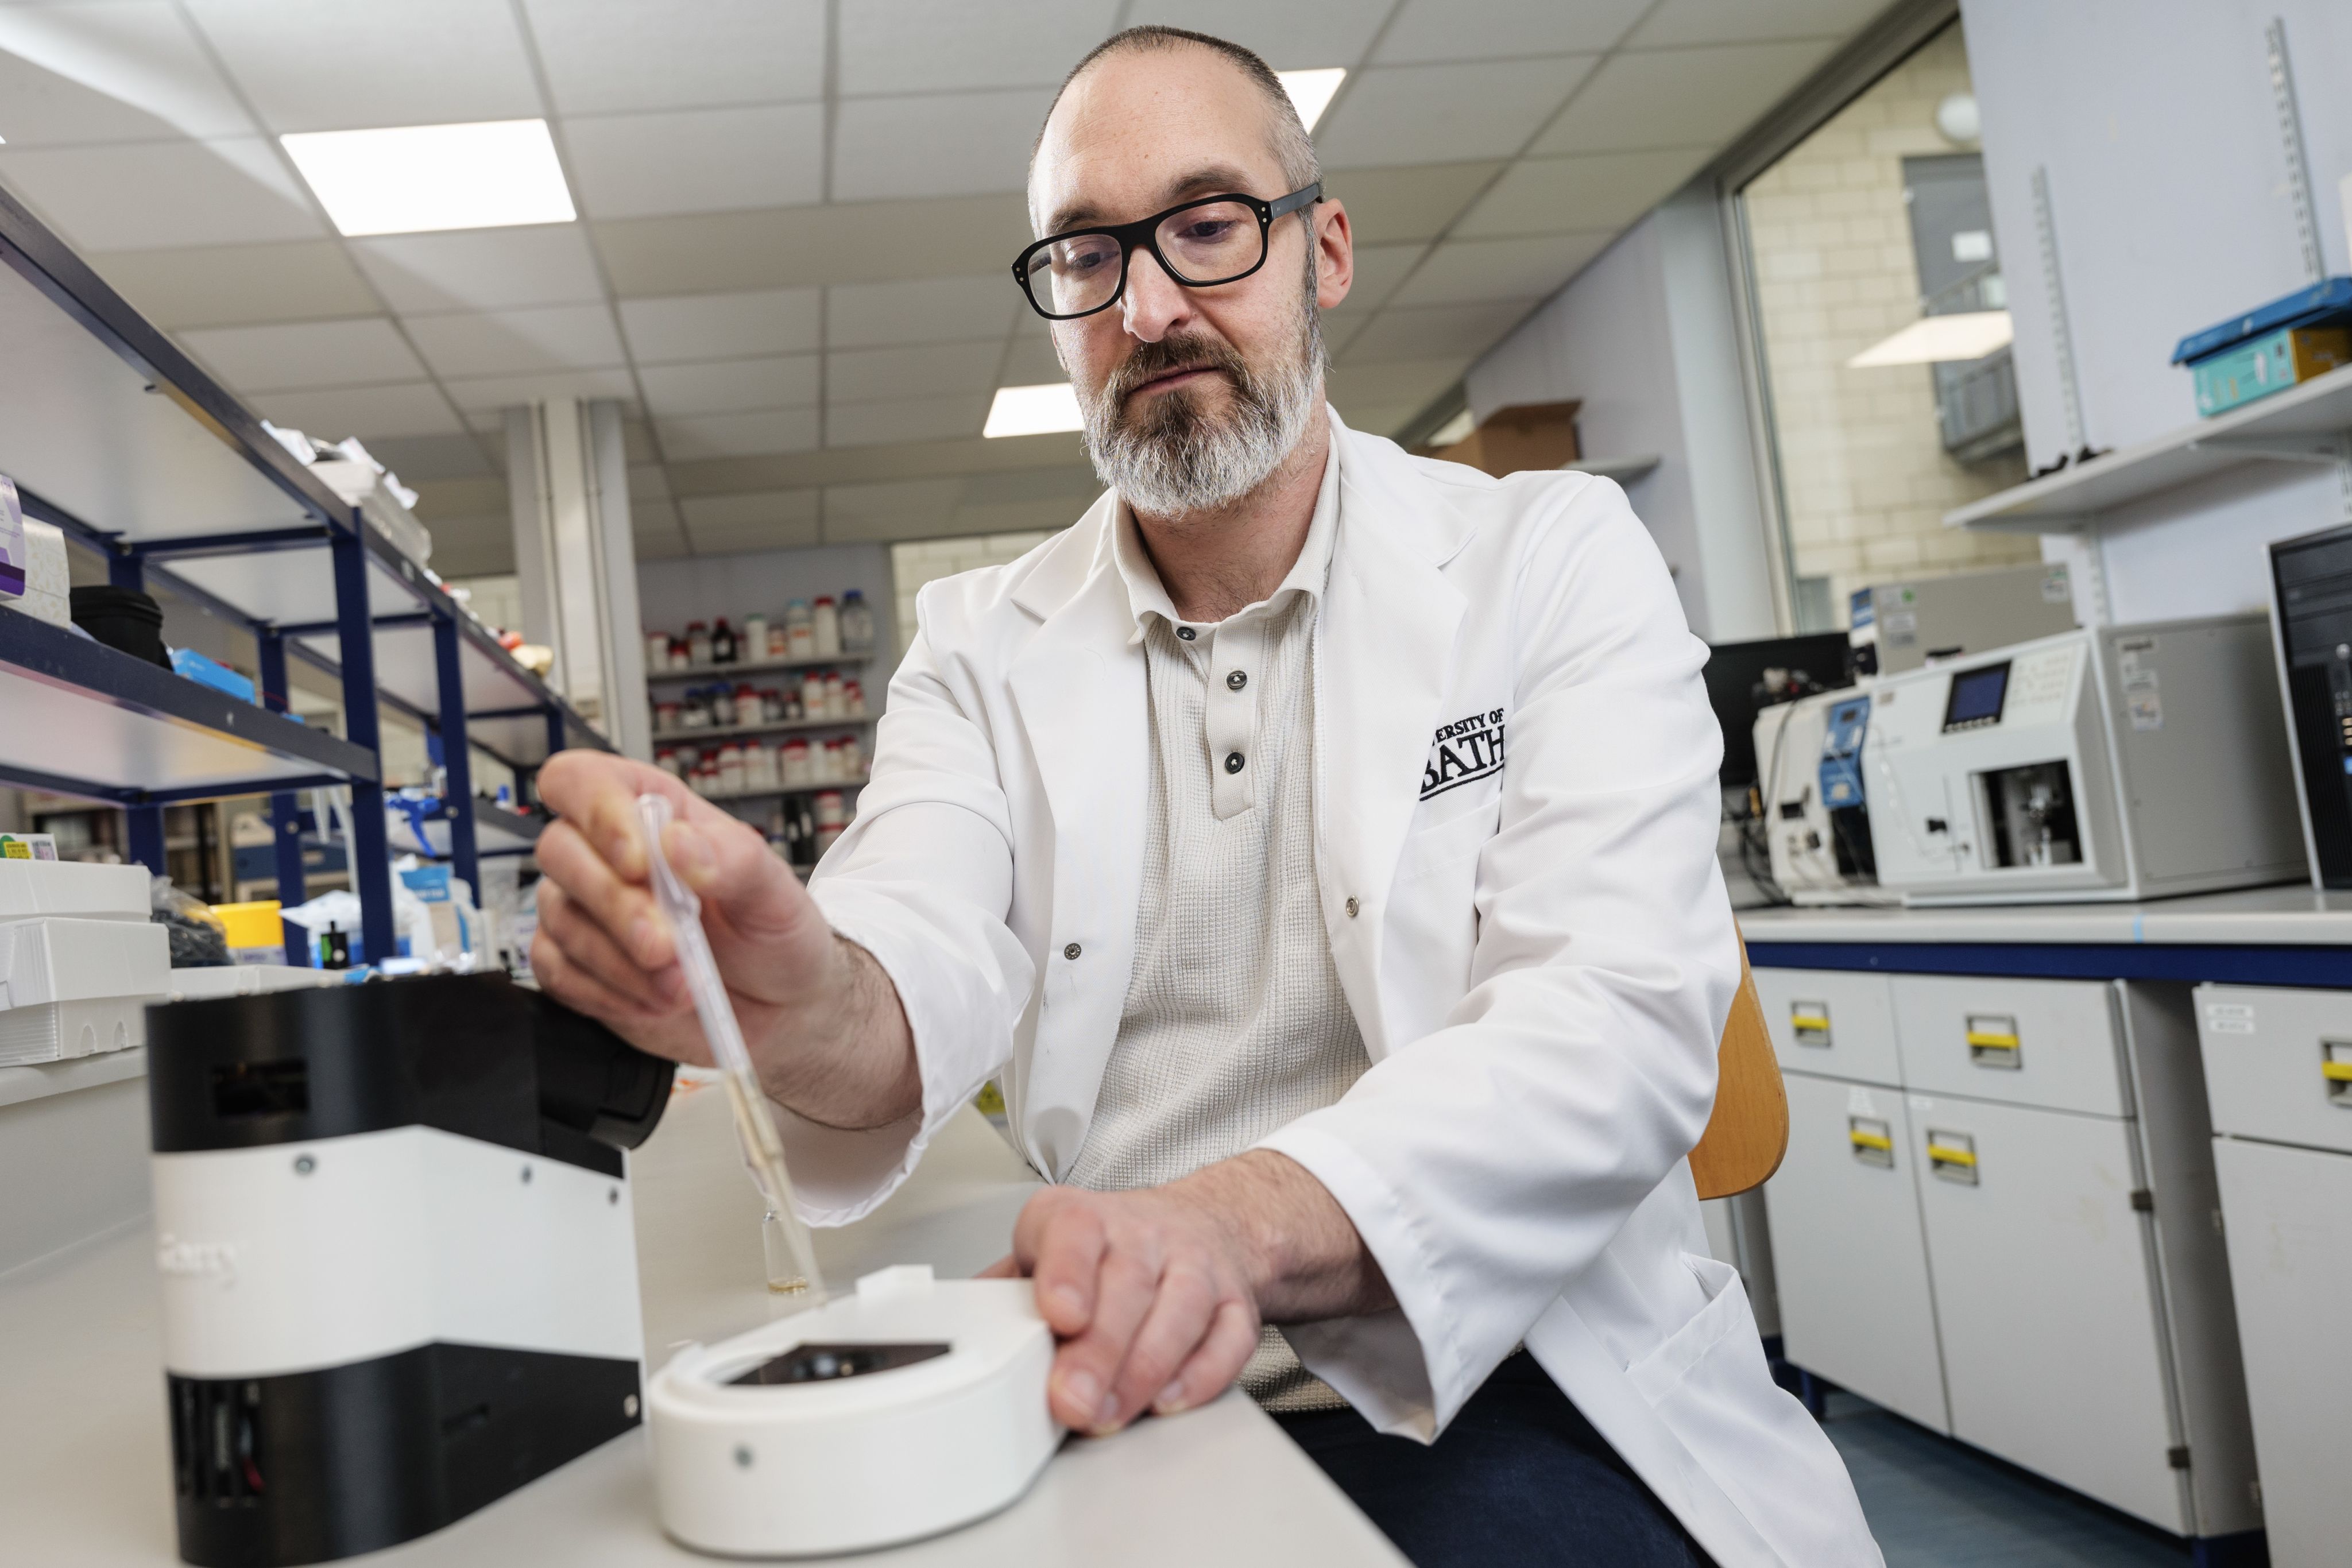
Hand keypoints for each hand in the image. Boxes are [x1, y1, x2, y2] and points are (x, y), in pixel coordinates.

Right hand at [529, 750, 916, 1127]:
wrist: (778, 1005)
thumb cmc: (771, 931)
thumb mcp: (774, 889)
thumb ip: (733, 859)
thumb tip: (677, 844)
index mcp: (651, 812)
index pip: (582, 781)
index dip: (598, 813)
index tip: (640, 863)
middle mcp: (606, 854)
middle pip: (559, 851)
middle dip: (616, 905)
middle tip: (669, 946)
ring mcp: (584, 909)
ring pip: (560, 919)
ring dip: (621, 961)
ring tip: (681, 984)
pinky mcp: (575, 964)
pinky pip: (557, 972)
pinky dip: (608, 993)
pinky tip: (653, 1000)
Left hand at [984, 1182, 1262, 1434]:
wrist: (1196, 1225)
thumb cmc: (1106, 1250)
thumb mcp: (1046, 1250)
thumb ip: (1005, 1288)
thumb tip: (957, 1324)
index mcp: (1083, 1217)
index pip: (1074, 1231)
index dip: (1067, 1272)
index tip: (1057, 1314)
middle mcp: (1143, 1233)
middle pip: (1126, 1284)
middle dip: (1097, 1350)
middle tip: (1070, 1399)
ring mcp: (1195, 1265)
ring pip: (1178, 1311)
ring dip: (1141, 1370)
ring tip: (1107, 1414)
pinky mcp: (1235, 1302)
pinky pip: (1228, 1339)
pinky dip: (1200, 1375)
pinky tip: (1167, 1400)